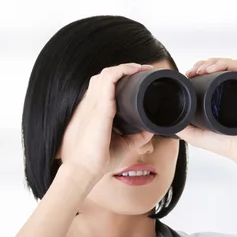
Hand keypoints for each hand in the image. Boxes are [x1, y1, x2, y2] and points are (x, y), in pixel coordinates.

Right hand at [59, 63, 154, 182]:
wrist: (86, 169)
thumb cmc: (99, 159)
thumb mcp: (124, 144)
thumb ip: (137, 136)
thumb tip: (151, 129)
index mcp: (96, 111)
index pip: (103, 87)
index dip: (118, 79)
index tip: (136, 79)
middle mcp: (93, 104)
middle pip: (104, 76)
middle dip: (123, 70)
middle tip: (142, 71)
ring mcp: (94, 103)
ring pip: (106, 73)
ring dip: (124, 67)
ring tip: (140, 68)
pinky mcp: (100, 106)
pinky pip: (109, 79)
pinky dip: (122, 70)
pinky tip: (134, 70)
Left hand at [176, 58, 236, 163]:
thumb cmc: (227, 146)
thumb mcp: (197, 136)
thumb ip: (182, 128)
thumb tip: (165, 121)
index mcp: (223, 96)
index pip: (210, 75)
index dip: (198, 70)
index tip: (188, 74)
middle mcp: (234, 89)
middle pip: (219, 66)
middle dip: (203, 64)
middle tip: (193, 70)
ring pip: (228, 64)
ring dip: (213, 61)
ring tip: (201, 69)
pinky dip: (226, 64)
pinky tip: (213, 69)